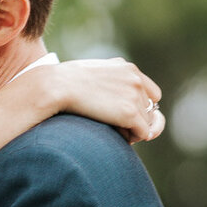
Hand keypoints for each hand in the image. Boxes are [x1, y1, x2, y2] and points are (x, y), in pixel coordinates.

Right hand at [30, 58, 165, 142]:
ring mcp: (134, 95)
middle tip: (116, 126)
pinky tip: (115, 136)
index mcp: (126, 67)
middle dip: (137, 120)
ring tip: (112, 131)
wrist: (55, 86)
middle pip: (150, 109)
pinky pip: (144, 133)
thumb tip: (116, 106)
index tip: (125, 114)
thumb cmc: (63, 84)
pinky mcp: (130, 112)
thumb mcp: (90, 76)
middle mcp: (135, 79)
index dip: (141, 106)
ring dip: (133, 130)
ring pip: (147, 122)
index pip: (150, 92)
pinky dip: (132, 138)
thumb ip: (107, 84)